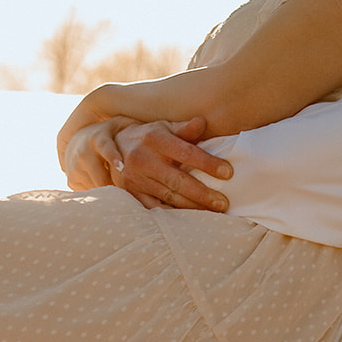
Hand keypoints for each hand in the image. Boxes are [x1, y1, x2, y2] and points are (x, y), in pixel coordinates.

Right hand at [63, 118, 135, 190]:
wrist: (77, 140)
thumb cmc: (110, 134)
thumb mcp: (120, 125)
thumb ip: (137, 126)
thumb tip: (162, 128)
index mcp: (98, 138)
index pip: (105, 147)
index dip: (113, 156)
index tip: (122, 166)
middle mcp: (84, 153)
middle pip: (102, 177)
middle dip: (118, 186)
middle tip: (136, 193)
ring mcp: (76, 168)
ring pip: (98, 188)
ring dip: (113, 194)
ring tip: (127, 196)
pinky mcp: (72, 180)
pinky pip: (91, 193)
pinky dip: (104, 197)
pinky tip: (113, 196)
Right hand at [112, 119, 232, 210]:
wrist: (113, 145)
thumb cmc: (148, 136)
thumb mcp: (164, 127)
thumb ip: (184, 128)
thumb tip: (203, 122)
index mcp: (155, 138)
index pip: (186, 152)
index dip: (208, 163)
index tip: (228, 173)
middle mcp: (142, 158)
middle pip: (178, 180)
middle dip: (203, 193)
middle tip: (224, 203)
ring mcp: (135, 178)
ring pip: (168, 196)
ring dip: (192, 206)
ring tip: (213, 212)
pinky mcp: (130, 192)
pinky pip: (154, 207)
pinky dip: (172, 214)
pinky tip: (190, 219)